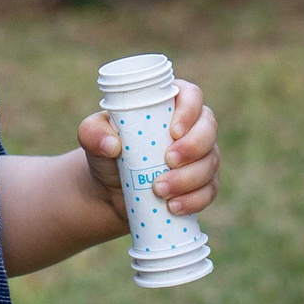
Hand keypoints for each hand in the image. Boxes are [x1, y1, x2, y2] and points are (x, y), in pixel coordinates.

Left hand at [78, 79, 219, 224]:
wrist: (109, 190)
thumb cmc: (106, 152)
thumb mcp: (92, 136)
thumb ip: (93, 132)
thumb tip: (112, 145)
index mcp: (170, 104)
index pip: (192, 96)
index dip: (190, 111)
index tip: (174, 132)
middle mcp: (192, 126)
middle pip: (209, 128)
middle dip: (193, 147)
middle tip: (168, 162)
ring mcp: (201, 156)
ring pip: (210, 162)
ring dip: (189, 179)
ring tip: (159, 191)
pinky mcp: (203, 183)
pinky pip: (210, 191)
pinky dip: (195, 200)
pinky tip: (173, 207)